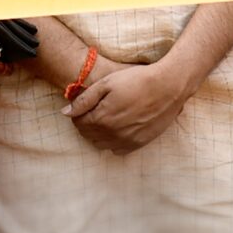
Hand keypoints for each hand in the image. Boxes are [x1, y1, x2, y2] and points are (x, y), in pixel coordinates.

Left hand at [64, 60, 190, 153]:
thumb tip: (66, 113)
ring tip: (104, 120)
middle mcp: (113, 134)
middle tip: (92, 113)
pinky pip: (118, 151)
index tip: (82, 107)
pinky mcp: (139, 144)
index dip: (76, 115)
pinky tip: (117, 130)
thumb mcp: (106, 84)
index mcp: (102, 118)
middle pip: (89, 136)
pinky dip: (112, 143)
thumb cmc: (136, 81)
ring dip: (98, 135)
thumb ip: (84, 100)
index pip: (78, 123)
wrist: (167, 88)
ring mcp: (127, 141)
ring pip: (102, 145)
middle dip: (86, 125)